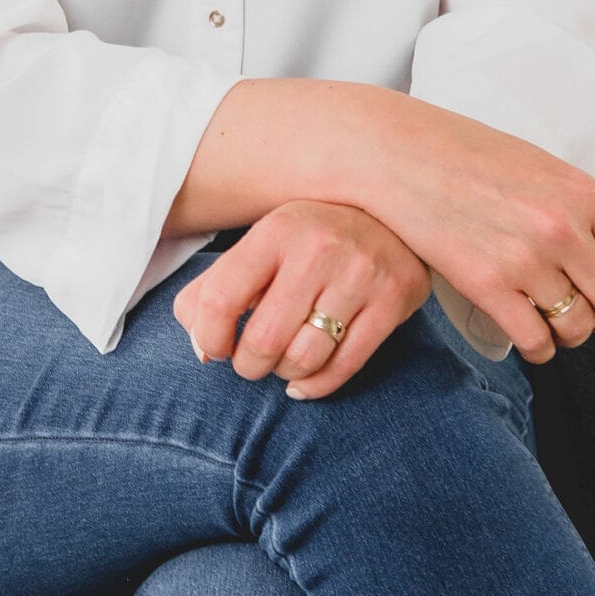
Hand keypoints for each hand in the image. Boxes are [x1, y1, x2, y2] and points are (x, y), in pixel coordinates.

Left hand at [172, 200, 433, 399]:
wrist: (391, 210)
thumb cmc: (310, 237)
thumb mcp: (260, 245)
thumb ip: (213, 290)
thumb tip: (202, 350)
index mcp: (275, 231)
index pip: (219, 298)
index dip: (210, 337)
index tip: (217, 346)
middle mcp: (317, 249)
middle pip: (264, 340)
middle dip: (250, 365)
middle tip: (254, 360)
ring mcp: (359, 275)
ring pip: (305, 358)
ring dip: (286, 372)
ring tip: (285, 360)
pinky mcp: (392, 300)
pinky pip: (344, 366)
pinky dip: (316, 385)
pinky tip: (305, 380)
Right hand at [365, 98, 594, 365]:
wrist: (399, 154)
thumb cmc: (463, 154)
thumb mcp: (538, 166)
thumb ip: (576, 206)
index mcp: (580, 193)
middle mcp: (561, 228)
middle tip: (589, 318)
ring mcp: (525, 259)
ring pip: (576, 325)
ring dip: (570, 335)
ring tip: (554, 326)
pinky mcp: (487, 286)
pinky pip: (536, 340)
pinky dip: (540, 350)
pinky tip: (531, 342)